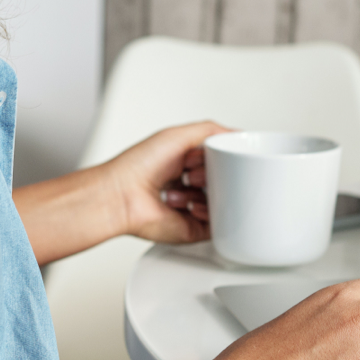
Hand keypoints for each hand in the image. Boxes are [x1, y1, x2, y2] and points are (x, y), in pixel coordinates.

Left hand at [104, 121, 229, 243]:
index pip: (219, 160)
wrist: (122, 195)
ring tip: (187, 185)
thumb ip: (212, 131)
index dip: (219, 155)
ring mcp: (192, 207)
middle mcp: (189, 185)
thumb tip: (238, 135)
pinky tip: (192, 205)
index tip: (213, 153)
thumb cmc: (138, 166)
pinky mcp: (194, 228)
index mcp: (185, 163)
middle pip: (223, 180)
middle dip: (214, 173)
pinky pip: (218, 224)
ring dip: (208, 191)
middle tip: (195, 170)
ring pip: (223, 201)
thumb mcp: (178, 134)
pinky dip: (210, 213)